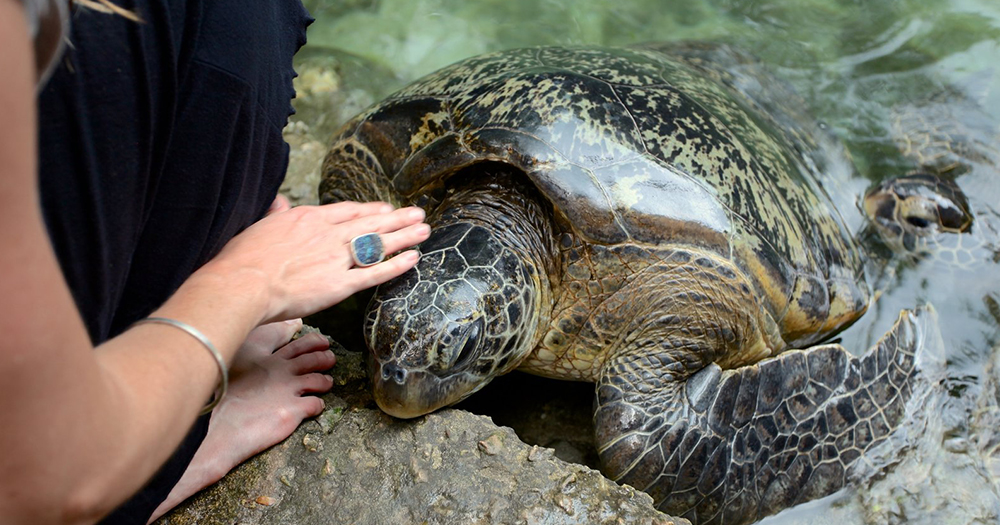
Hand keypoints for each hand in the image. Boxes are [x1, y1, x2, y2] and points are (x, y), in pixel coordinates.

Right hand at [201, 201, 429, 323]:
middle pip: (370, 223)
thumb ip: (275, 214)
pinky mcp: (340, 284)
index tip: (385, 208)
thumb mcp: (258, 225)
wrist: (242, 283)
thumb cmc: (241, 259)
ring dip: (404, 236)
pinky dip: (397, 265)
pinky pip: (375, 273)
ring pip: (378, 244)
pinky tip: (414, 258)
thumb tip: (279, 202)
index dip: (369, 210)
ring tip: (424, 230)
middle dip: (396, 217)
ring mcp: (336, 258)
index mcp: (308, 218)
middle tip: (417, 213)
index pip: (347, 211)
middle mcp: (328, 234)